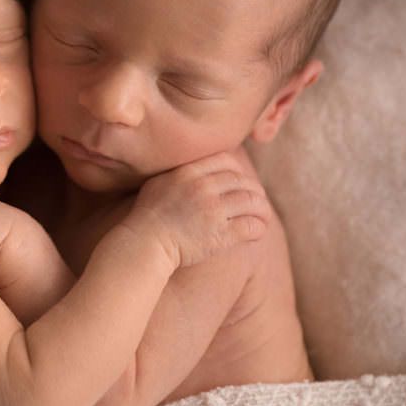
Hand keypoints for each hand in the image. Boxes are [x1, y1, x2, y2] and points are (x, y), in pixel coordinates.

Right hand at [118, 152, 270, 268]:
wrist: (143, 244)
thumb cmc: (147, 216)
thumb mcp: (159, 183)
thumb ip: (180, 172)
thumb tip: (199, 168)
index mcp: (188, 172)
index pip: (226, 161)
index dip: (238, 170)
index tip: (240, 181)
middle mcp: (202, 187)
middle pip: (243, 181)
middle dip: (254, 190)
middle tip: (257, 200)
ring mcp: (212, 211)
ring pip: (252, 202)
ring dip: (262, 210)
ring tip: (262, 217)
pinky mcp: (220, 235)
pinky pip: (251, 226)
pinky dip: (258, 228)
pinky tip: (257, 232)